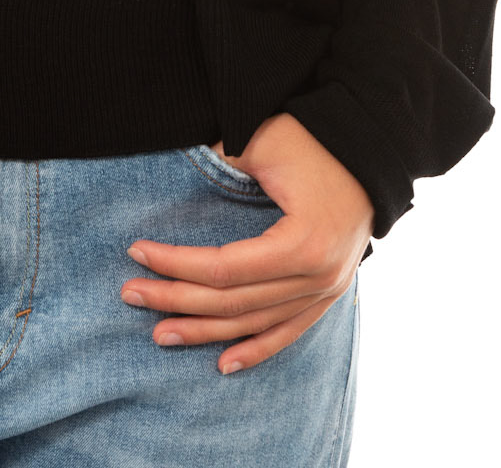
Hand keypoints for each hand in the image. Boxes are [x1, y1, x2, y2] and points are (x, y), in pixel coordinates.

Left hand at [120, 113, 372, 371]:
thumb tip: (180, 170)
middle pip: (234, 302)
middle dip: (177, 299)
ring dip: (206, 331)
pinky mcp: (329, 291)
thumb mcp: (263, 140)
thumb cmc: (312, 137)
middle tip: (131, 294)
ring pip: (256, 323)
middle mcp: (318, 276)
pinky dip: (256, 348)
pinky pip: (288, 330)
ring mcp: (327, 289)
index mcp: (302, 243)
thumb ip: (223, 162)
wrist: (369, 149)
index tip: (136, 251)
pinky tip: (224, 363)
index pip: (224, 268)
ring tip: (161, 334)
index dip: (176, 264)